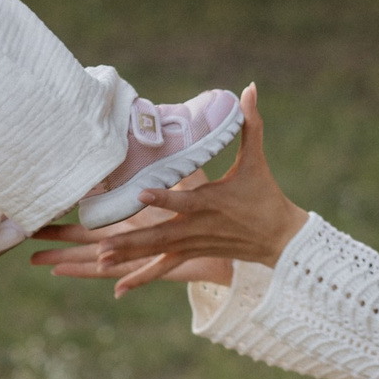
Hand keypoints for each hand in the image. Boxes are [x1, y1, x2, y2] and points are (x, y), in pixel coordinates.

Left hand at [28, 86, 305, 297]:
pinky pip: (162, 268)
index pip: (183, 200)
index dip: (163, 198)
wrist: (279, 238)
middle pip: (160, 234)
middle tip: (101, 244)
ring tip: (99, 258)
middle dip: (131, 240)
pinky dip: (141, 279)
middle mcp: (196, 227)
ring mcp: (192, 244)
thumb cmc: (265, 194)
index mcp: (210, 202)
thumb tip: (249, 89)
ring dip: (127, 256)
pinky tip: (118, 290)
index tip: (141, 193)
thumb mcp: (257, 160)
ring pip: (155, 252)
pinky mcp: (191, 254)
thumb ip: (250, 124)